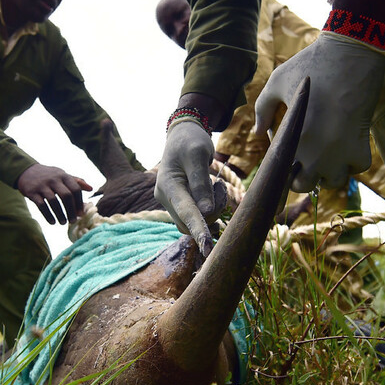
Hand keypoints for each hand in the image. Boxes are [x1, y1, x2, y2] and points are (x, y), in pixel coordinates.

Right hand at [16, 164, 92, 224]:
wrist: (26, 171)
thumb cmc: (49, 175)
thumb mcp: (63, 175)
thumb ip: (76, 182)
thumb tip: (91, 189)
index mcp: (64, 176)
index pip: (75, 189)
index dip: (79, 203)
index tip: (81, 214)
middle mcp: (54, 180)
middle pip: (66, 196)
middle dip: (71, 210)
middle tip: (73, 220)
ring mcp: (42, 185)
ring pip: (53, 202)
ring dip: (60, 214)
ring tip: (63, 223)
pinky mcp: (32, 192)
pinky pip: (41, 205)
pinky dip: (48, 215)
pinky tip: (52, 222)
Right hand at [155, 120, 216, 255]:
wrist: (182, 135)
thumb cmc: (190, 141)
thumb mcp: (198, 155)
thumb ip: (201, 183)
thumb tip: (206, 212)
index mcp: (168, 185)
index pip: (185, 212)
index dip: (198, 230)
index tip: (208, 248)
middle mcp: (165, 198)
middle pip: (191, 221)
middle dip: (211, 212)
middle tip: (219, 186)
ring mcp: (171, 202)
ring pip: (195, 220)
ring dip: (212, 210)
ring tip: (217, 185)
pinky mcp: (179, 204)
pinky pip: (195, 216)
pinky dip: (209, 209)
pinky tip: (214, 193)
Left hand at [254, 32, 383, 192]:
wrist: (351, 53)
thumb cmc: (310, 65)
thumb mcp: (277, 82)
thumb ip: (262, 109)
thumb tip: (257, 132)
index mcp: (294, 139)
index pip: (282, 173)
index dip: (282, 168)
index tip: (286, 156)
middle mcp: (317, 153)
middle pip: (304, 186)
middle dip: (302, 175)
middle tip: (305, 158)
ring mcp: (341, 153)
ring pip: (333, 182)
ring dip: (328, 172)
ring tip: (325, 153)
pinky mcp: (362, 145)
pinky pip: (357, 168)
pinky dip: (352, 161)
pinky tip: (345, 146)